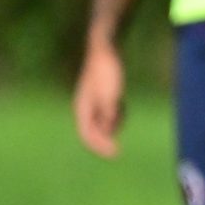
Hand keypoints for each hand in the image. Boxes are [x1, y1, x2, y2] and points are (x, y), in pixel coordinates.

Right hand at [74, 41, 125, 158]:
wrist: (106, 51)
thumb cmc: (106, 72)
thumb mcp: (110, 95)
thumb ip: (108, 115)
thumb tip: (109, 131)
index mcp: (82, 108)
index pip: (86, 135)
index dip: (98, 147)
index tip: (114, 153)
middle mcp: (86, 107)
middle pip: (93, 132)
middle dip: (104, 141)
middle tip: (117, 151)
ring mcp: (94, 102)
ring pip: (102, 123)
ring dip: (113, 126)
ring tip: (122, 113)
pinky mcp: (102, 97)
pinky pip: (109, 113)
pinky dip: (116, 115)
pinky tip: (122, 107)